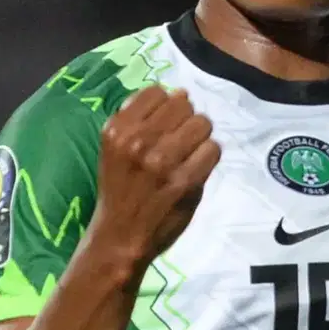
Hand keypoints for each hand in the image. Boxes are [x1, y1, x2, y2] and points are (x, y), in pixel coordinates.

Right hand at [89, 86, 219, 272]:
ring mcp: (162, 161)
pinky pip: (213, 149)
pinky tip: (196, 168)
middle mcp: (137, 141)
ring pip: (202, 124)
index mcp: (116, 129)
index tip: (166, 124)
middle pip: (183, 105)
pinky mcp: (185, 180)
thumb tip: (180, 93)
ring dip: (200, 137)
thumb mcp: (115, 148)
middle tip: (181, 140)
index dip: (168, 105)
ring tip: (189, 154)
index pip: (157, 92)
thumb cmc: (121, 191)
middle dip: (186, 120)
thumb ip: (140, 121)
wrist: (120, 237)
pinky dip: (209, 157)